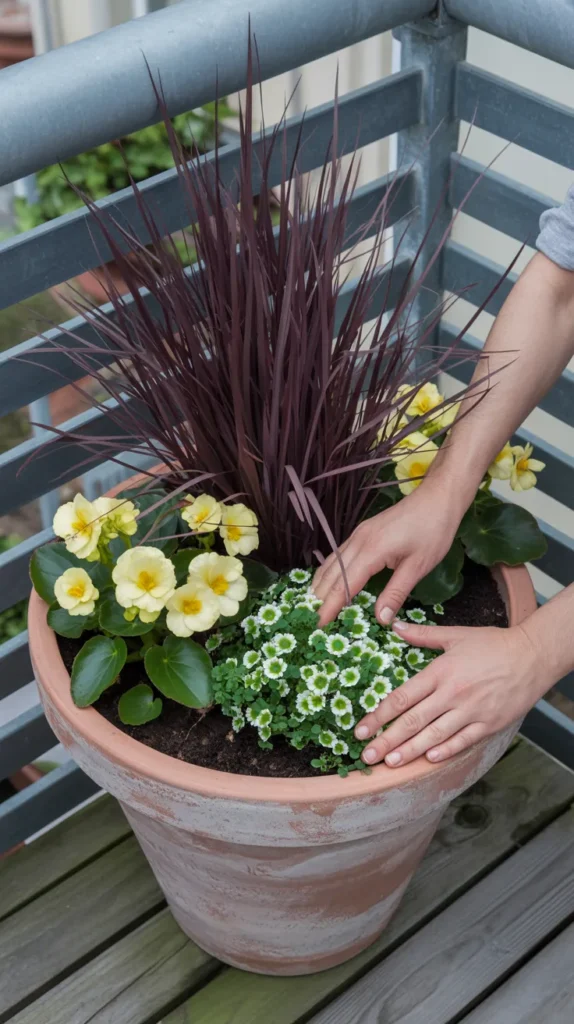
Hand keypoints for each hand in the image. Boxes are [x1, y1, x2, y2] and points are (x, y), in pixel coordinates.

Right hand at [312, 475, 460, 626]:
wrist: (438, 498)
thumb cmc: (433, 531)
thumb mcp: (418, 566)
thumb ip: (396, 592)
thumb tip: (381, 619)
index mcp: (371, 551)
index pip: (344, 585)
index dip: (330, 606)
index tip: (319, 625)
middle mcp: (358, 541)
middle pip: (331, 574)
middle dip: (318, 598)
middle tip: (310, 621)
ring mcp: (358, 534)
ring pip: (332, 563)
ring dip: (320, 585)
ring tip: (313, 606)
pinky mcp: (362, 532)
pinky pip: (339, 555)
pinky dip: (330, 572)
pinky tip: (328, 582)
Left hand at [355, 618, 549, 765]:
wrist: (532, 655)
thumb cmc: (492, 644)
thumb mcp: (455, 635)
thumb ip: (423, 635)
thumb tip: (395, 627)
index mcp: (440, 672)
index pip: (402, 697)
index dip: (379, 715)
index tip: (361, 728)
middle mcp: (452, 694)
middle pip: (413, 721)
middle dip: (387, 740)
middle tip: (367, 755)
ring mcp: (471, 711)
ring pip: (435, 735)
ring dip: (410, 751)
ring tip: (390, 762)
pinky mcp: (489, 724)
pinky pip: (463, 741)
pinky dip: (446, 751)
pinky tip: (429, 759)